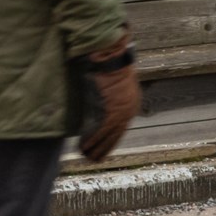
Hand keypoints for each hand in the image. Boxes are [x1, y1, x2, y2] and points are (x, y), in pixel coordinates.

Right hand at [78, 32, 139, 163]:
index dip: (111, 141)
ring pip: (108, 134)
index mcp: (131, 103)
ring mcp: (122, 109)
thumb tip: (98, 111)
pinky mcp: (112, 108)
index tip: (103, 151)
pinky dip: (92, 138)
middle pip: (116, 134)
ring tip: (85, 156)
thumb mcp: (113, 87)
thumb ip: (108, 101)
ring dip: (96, 146)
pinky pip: (101, 128)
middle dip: (104, 148)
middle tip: (94, 159)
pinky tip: (84, 146)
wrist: (111, 56)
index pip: (121, 128)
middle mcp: (130, 108)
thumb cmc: (109, 67)